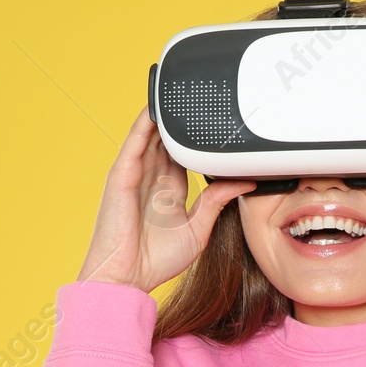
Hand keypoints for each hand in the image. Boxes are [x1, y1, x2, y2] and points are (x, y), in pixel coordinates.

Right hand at [77, 107, 254, 290]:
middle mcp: (152, 178)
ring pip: (151, 135)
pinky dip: (143, 123)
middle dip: (183, 119)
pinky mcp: (122, 176)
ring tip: (179, 89)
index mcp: (170, 190)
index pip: (186, 154)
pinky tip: (155, 107)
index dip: (199, 138)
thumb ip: (217, 202)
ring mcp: (135, 175)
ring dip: (163, 113)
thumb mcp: (198, 229)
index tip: (218, 122)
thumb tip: (243, 182)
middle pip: (169, 139)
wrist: (127, 278)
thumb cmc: (155, 261)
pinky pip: (134, 142)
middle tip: (202, 96)